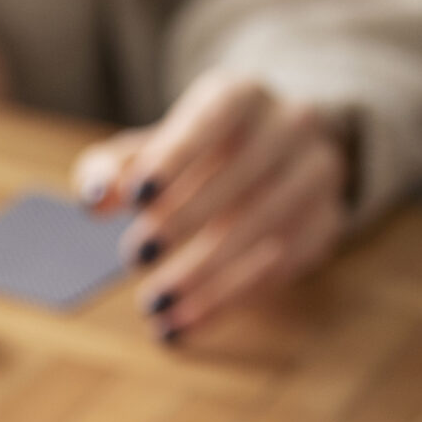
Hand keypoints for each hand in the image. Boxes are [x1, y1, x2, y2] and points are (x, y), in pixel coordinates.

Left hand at [73, 72, 351, 342]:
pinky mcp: (326, 222)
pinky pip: (280, 266)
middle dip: (184, 221)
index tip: (136, 196)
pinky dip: (228, 300)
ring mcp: (317, 174)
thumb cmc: (196, 153)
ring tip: (154, 307)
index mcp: (242, 96)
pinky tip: (183, 325)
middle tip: (134, 258)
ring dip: (205, 275)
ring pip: (264, 228)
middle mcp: (291, 126)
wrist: (279, 154)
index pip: (213, 120)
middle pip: (241, 178)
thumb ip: (112, 169)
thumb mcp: (152, 149)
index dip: (176, 157)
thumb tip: (94, 200)